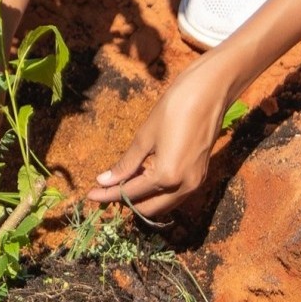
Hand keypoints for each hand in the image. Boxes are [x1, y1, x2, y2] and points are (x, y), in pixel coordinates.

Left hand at [87, 57, 236, 217]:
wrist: (210, 93)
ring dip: (142, 199)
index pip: (131, 193)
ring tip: (121, 185)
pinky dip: (158, 192)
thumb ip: (126, 163)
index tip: (90, 195)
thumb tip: (104, 180)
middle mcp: (183, 187)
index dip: (107, 195)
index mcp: (167, 177)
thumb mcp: (145, 136)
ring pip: (164, 205)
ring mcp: (195, 183)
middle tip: (104, 190)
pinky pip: (175, 195)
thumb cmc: (174, 108)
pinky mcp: (200, 176)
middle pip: (148, 208)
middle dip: (125, 202)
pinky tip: (143, 178)